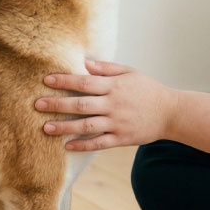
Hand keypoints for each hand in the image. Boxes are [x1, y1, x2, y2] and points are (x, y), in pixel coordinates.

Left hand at [35, 59, 178, 150]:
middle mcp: (113, 105)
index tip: (47, 80)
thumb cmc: (148, 90)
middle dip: (58, 104)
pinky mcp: (121, 138)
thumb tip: (84, 63)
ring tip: (46, 128)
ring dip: (65, 127)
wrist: (171, 113)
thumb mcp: (130, 73)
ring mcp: (117, 123)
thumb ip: (107, 68)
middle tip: (38, 105)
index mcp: (114, 86)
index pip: (84, 82)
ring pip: (87, 126)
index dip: (64, 81)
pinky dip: (83, 145)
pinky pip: (99, 143)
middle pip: (81, 104)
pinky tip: (67, 146)